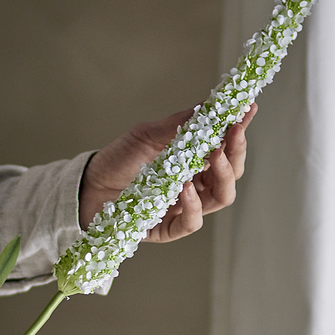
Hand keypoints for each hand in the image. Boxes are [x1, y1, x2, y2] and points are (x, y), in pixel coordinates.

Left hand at [79, 103, 255, 239]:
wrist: (87, 187)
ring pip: (221, 197)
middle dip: (236, 151)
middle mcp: (195, 185)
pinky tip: (185, 187)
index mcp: (194, 161)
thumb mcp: (145, 135)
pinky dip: (193, 205)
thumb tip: (208, 106)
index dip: (238, 130)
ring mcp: (184, 208)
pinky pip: (192, 222)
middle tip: (233, 133)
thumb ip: (177, 125)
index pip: (225, 147)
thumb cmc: (117, 160)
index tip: (247, 109)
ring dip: (222, 176)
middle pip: (231, 173)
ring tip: (214, 156)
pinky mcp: (169, 229)